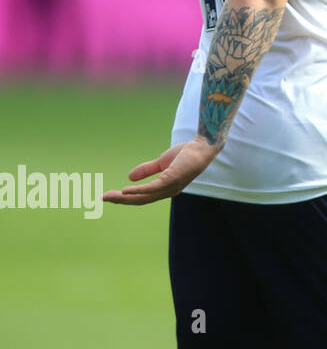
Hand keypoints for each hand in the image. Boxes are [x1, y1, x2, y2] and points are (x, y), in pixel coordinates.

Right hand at [103, 137, 221, 204]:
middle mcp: (167, 191)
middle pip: (140, 200)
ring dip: (124, 198)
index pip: (142, 197)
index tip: (109, 196)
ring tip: (109, 196)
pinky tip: (125, 191)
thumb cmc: (186, 154)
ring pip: (143, 197)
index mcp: (165, 189)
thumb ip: (147, 170)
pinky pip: (152, 189)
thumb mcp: (162, 162)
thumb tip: (129, 177)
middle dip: (120, 200)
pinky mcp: (171, 180)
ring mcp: (170, 187)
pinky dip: (138, 191)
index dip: (125, 198)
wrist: (201, 147)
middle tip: (102, 199)